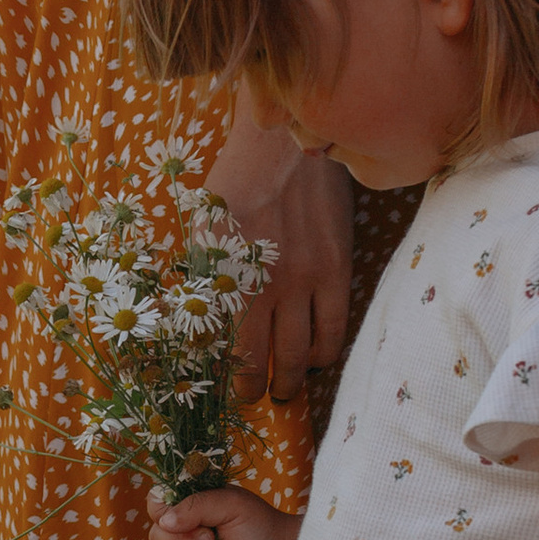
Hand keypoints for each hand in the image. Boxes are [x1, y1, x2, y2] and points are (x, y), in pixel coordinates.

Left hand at [199, 115, 353, 402]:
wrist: (285, 143)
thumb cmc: (236, 182)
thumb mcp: (204, 228)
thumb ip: (206, 275)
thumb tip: (201, 319)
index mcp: (231, 278)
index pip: (232, 348)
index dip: (233, 378)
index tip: (232, 389)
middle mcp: (268, 286)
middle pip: (270, 359)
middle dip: (265, 387)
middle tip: (263, 397)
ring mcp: (307, 279)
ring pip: (306, 351)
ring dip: (297, 378)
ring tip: (291, 386)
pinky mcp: (337, 268)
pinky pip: (336, 327)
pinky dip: (328, 351)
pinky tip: (319, 357)